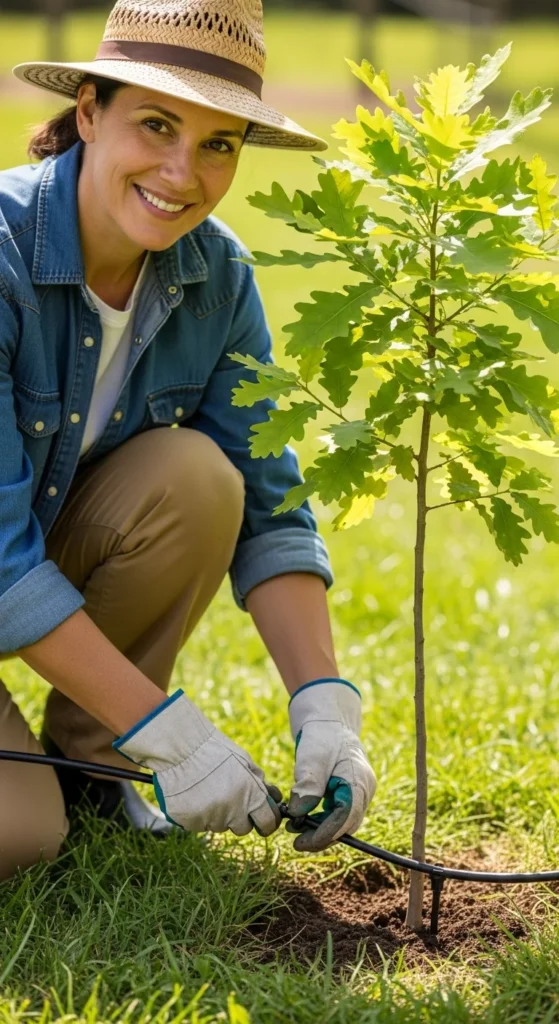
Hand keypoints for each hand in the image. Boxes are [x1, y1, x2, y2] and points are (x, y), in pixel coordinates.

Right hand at [114, 689, 281, 835]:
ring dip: (218, 814)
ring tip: (207, 790)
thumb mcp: (244, 761)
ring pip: (220, 826)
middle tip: (228, 796)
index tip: (262, 818)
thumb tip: (272, 798)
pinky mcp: (190, 823)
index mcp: (251, 796)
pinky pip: (200, 824)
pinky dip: (199, 814)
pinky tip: (194, 795)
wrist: (180, 748)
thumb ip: (259, 783)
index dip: (266, 821)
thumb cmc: (215, 750)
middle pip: (243, 828)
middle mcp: (233, 812)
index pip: (268, 823)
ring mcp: (210, 819)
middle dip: (240, 816)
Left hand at [286, 678, 375, 851]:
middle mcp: (364, 789)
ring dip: (319, 829)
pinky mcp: (350, 793)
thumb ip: (308, 783)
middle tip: (294, 838)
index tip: (300, 842)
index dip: (324, 834)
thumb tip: (299, 813)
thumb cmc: (322, 734)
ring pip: (342, 822)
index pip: (345, 818)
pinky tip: (301, 817)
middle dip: (320, 835)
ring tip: (293, 827)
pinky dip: (321, 819)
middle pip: (346, 825)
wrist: (328, 720)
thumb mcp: (312, 755)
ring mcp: (359, 792)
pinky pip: (338, 814)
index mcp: (359, 781)